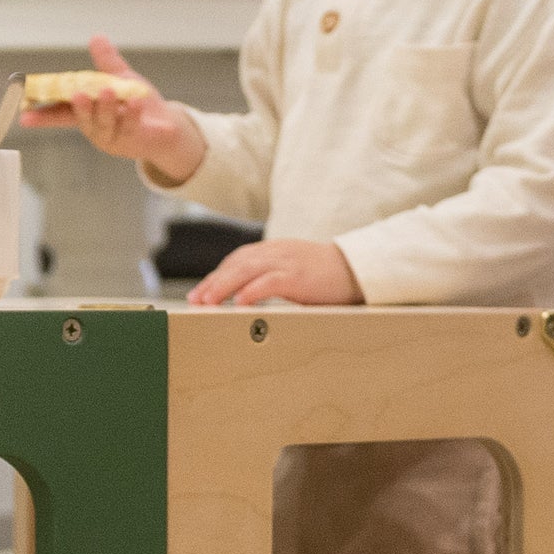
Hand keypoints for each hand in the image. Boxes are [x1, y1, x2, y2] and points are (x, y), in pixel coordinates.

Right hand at [17, 35, 206, 184]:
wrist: (167, 124)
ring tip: (109, 92)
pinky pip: (130, 128)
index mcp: (87, 113)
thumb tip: (96, 38)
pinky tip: (136, 101)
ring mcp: (113, 138)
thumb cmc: (138, 103)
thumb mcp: (121, 79)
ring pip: (104, 125)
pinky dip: (132, 114)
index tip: (24, 117)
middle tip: (79, 94)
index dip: (42, 116)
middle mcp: (96, 128)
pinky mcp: (132, 142)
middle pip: (82, 120)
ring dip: (105, 109)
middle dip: (80, 108)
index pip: (60, 114)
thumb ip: (107, 63)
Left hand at [191, 237, 363, 308]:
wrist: (359, 269)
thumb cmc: (327, 277)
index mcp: (274, 250)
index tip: (200, 293)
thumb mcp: (295, 273)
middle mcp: (277, 252)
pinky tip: (238, 303)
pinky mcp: (299, 275)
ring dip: (223, 286)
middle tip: (195, 300)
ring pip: (246, 270)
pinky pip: (269, 281)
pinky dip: (251, 291)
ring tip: (207, 302)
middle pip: (236, 263)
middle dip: (212, 282)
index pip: (237, 260)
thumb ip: (272, 279)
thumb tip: (247, 298)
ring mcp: (287, 262)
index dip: (217, 275)